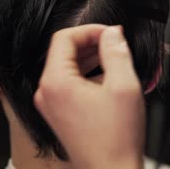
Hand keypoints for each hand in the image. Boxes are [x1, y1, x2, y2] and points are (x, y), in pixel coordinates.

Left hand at [34, 25, 144, 168]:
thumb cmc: (116, 139)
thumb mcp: (124, 86)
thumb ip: (116, 52)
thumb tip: (112, 34)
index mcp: (55, 82)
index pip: (64, 38)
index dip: (90, 30)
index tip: (110, 33)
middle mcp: (46, 92)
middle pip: (63, 52)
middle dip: (91, 43)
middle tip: (115, 44)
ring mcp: (50, 104)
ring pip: (66, 67)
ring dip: (89, 59)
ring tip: (114, 59)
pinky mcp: (57, 113)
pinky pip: (67, 83)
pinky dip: (85, 75)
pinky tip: (106, 78)